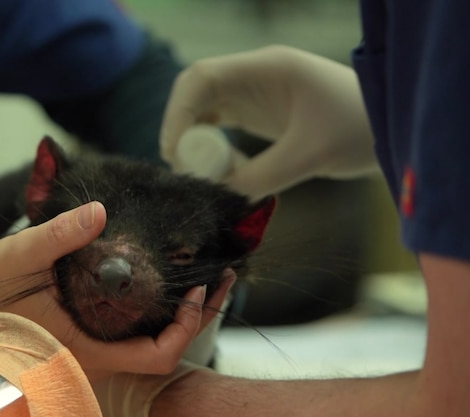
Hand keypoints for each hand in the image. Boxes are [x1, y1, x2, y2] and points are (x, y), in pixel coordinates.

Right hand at [0, 202, 230, 379]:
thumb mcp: (15, 257)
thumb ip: (55, 236)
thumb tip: (96, 211)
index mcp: (84, 348)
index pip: (156, 356)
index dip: (187, 328)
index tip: (199, 291)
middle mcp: (93, 355)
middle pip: (163, 349)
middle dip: (197, 315)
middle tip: (222, 275)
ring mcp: (88, 347)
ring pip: (147, 340)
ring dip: (177, 311)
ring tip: (200, 273)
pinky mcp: (81, 335)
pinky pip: (127, 330)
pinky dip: (150, 308)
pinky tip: (155, 278)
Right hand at [160, 45, 378, 198]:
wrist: (392, 129)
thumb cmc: (360, 130)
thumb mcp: (311, 155)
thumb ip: (263, 176)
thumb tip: (219, 198)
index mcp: (267, 68)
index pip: (202, 78)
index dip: (178, 113)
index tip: (174, 152)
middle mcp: (254, 74)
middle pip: (195, 93)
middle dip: (181, 130)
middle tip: (183, 170)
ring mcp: (253, 92)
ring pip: (202, 111)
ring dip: (194, 142)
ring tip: (203, 176)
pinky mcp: (257, 112)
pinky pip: (218, 126)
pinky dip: (212, 150)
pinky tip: (226, 173)